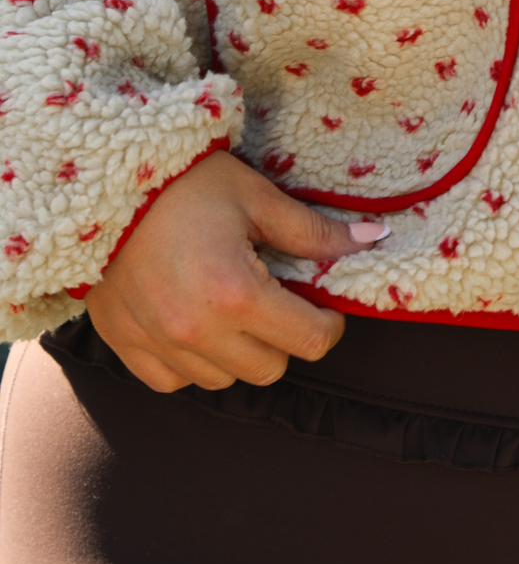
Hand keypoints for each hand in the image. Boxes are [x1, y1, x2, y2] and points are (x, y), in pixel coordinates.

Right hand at [85, 151, 386, 393]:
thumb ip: (313, 231)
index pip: (310, 341)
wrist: (101, 182)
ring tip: (230, 305)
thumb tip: (372, 238)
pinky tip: (194, 320)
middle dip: (284, 338)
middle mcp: (196, 332)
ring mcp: (157, 345)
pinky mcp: (125, 346)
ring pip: (223, 380)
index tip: (320, 304)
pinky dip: (192, 362)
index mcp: (236, 294)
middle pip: (270, 369)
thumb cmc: (185, 183)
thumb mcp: (256, 198)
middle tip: (274, 299)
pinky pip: (174, 382)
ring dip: (238, 352)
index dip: (328, 324)